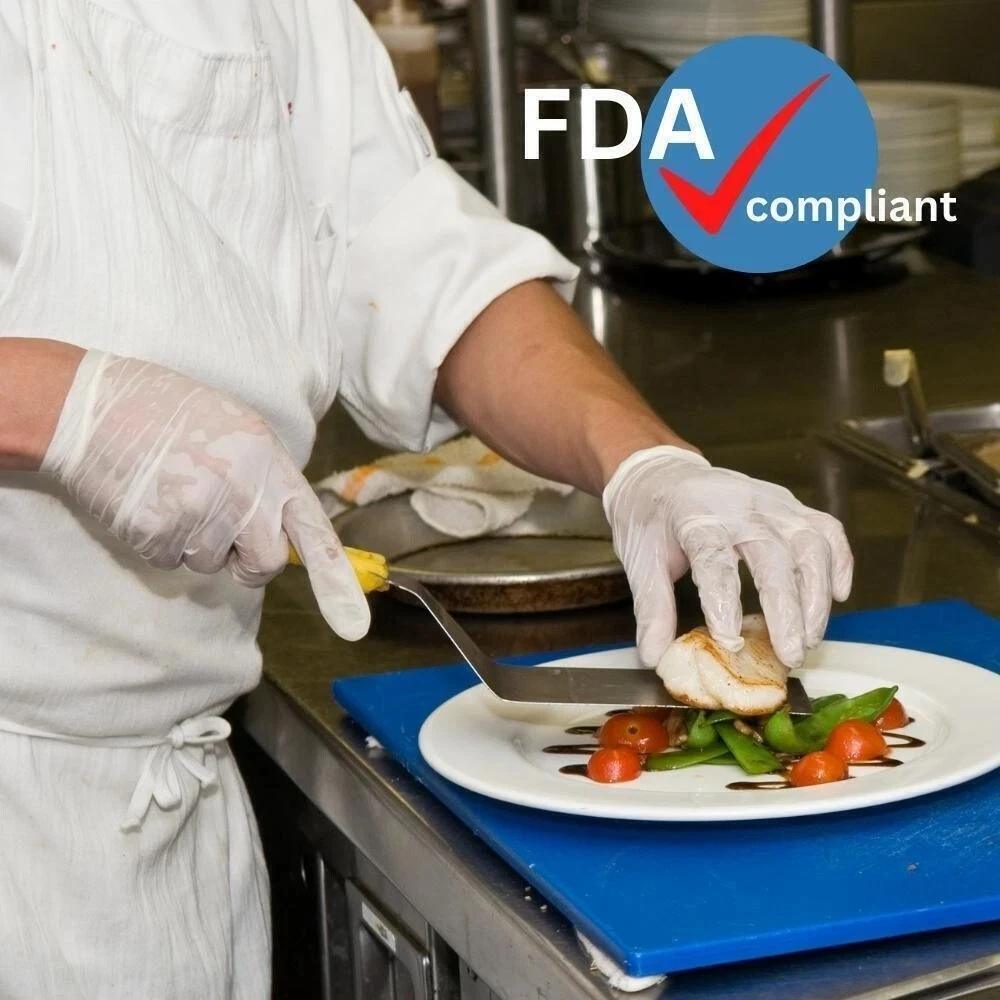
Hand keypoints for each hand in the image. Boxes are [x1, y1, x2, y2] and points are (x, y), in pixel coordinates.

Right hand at [40, 351, 369, 640]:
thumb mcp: (237, 430)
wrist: (94, 405)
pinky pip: (168, 561)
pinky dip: (157, 541)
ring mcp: (202, 514)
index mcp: (270, 463)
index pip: (314, 530)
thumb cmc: (166, 413)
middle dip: (246, 564)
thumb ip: (264, 478)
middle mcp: (245, 492)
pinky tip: (147, 501)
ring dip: (193, 542)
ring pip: (211, 564)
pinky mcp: (159, 532)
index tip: (353, 625)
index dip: (336, 580)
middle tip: (220, 536)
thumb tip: (278, 523)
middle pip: (266, 565)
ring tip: (171, 492)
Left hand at [602, 446, 852, 668]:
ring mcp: (769, 502)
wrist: (661, 473)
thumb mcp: (640, 561)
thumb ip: (652, 610)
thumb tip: (654, 657)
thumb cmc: (651, 518)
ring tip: (811, 638)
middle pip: (773, 554)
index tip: (730, 641)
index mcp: (693, 517)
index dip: (724, 601)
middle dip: (787, 610)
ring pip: (809, 542)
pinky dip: (839, 562)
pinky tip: (838, 596)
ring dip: (816, 594)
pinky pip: (826, 529)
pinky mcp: (789, 505)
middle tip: (791, 654)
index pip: (714, 558)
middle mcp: (738, 505)